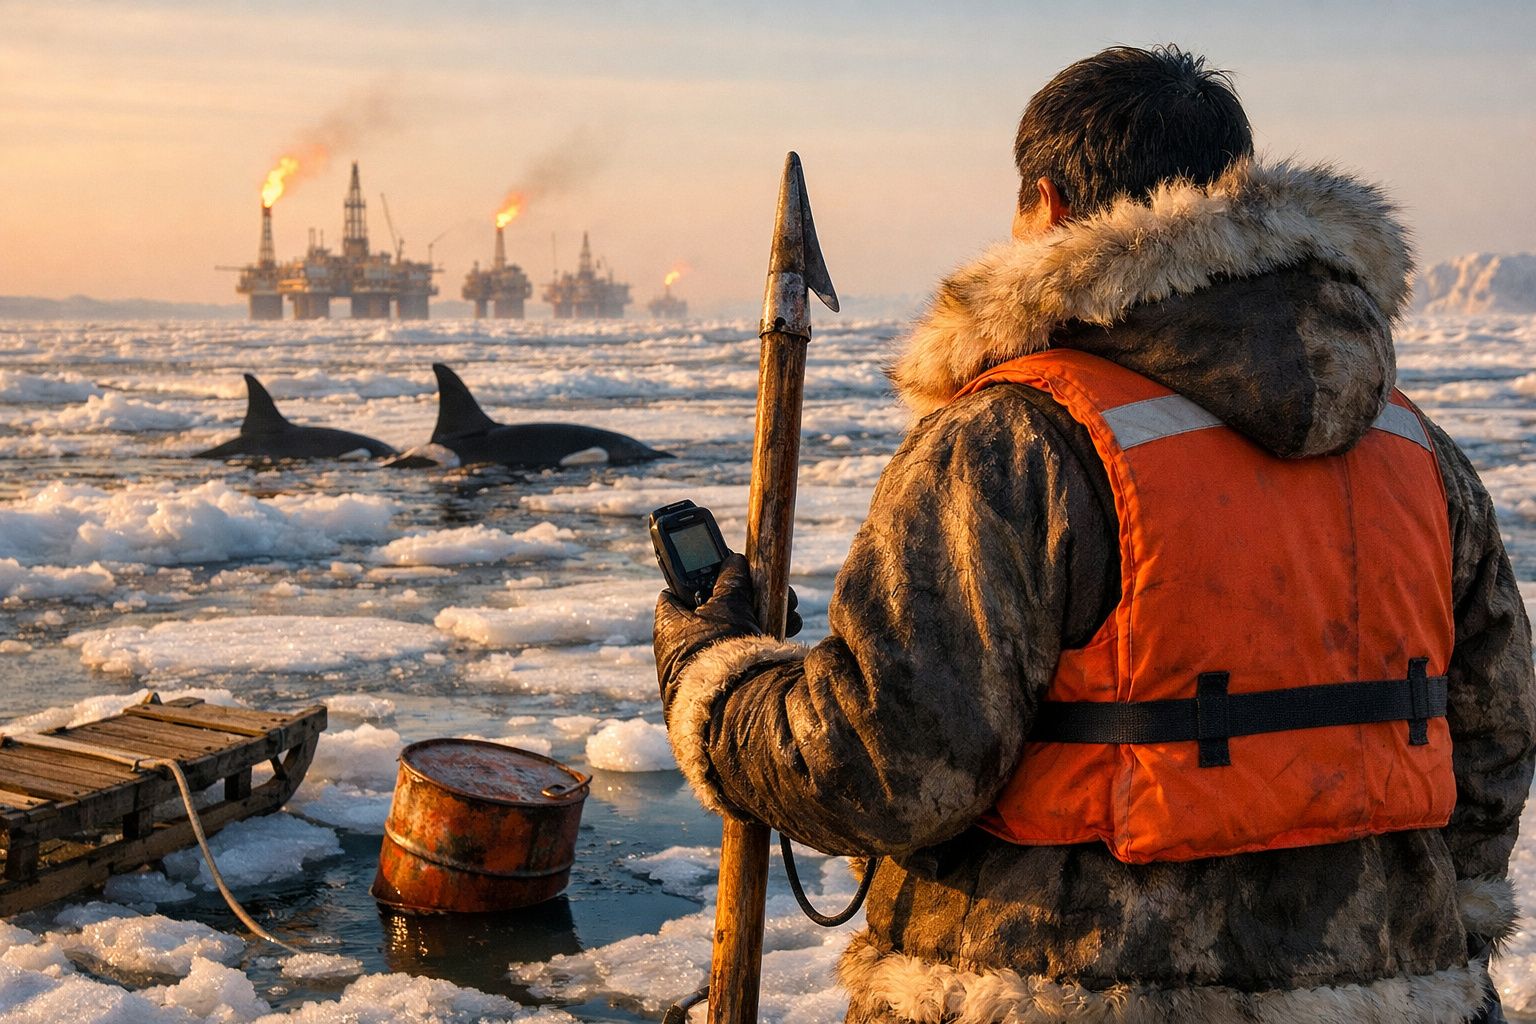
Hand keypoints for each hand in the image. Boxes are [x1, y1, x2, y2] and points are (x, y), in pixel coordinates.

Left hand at [653, 554, 801, 711]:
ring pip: (735, 626)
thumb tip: (734, 560)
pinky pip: (744, 649)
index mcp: (669, 622)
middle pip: (715, 605)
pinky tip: (788, 628)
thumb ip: (730, 579)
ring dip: (763, 613)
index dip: (699, 574)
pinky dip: (764, 638)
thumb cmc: (720, 652)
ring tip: (788, 608)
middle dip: (745, 595)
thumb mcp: (728, 605)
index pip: (676, 588)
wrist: (732, 710)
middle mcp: (682, 643)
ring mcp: (703, 663)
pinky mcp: (724, 678)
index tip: (722, 567)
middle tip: (764, 587)